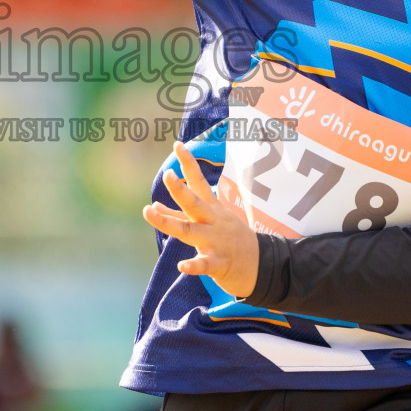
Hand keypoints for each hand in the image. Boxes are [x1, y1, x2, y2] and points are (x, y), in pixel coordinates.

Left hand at [143, 143, 260, 297]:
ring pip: (190, 231)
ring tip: (149, 212)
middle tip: (168, 174)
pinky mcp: (219, 264)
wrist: (261, 266)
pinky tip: (182, 266)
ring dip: (169, 223)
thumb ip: (179, 216)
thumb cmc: (229, 241)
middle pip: (194, 204)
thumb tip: (153, 205)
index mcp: (211, 210)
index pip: (199, 183)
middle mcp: (213, 222)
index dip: (189, 163)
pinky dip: (194, 265)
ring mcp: (216, 242)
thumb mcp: (207, 223)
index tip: (177, 144)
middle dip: (180, 190)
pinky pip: (205, 264)